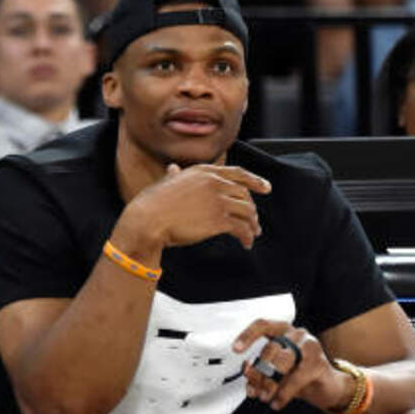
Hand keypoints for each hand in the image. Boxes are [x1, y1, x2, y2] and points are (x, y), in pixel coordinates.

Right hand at [111, 163, 271, 256]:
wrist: (148, 219)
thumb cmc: (152, 203)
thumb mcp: (165, 183)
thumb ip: (175, 175)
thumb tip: (173, 169)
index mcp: (203, 172)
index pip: (238, 173)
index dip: (255, 180)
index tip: (266, 187)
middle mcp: (214, 182)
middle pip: (244, 194)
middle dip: (252, 210)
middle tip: (254, 222)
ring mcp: (218, 201)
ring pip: (247, 211)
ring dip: (252, 224)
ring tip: (252, 234)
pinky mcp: (219, 220)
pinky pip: (241, 228)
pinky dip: (247, 237)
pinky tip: (245, 243)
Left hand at [232, 319, 353, 412]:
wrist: (326, 388)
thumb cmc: (298, 375)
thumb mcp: (273, 373)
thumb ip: (258, 369)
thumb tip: (247, 371)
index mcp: (282, 331)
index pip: (262, 325)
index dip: (247, 336)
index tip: (236, 349)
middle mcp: (296, 335)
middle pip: (270, 349)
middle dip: (258, 373)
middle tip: (254, 391)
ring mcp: (310, 347)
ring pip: (282, 362)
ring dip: (269, 383)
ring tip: (264, 397)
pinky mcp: (319, 364)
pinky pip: (296, 378)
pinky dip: (283, 394)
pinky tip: (277, 402)